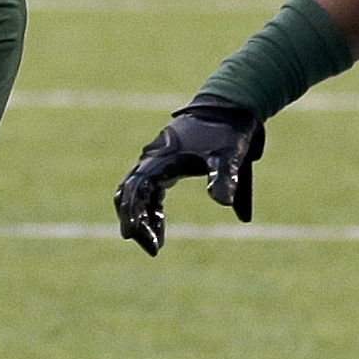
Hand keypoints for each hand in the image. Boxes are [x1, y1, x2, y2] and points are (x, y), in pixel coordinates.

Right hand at [113, 100, 264, 255]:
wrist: (229, 109)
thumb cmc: (227, 132)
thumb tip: (223, 203)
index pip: (135, 189)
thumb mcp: (228, 155)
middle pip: (129, 194)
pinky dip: (150, 212)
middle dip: (135, 222)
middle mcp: (152, 161)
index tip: (131, 235)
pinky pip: (148, 193)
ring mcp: (156, 164)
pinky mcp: (165, 167)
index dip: (131, 212)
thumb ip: (224, 177)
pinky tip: (160, 230)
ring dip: (141, 219)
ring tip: (155, 245)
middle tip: (152, 248)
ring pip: (135, 195)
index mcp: (161, 159)